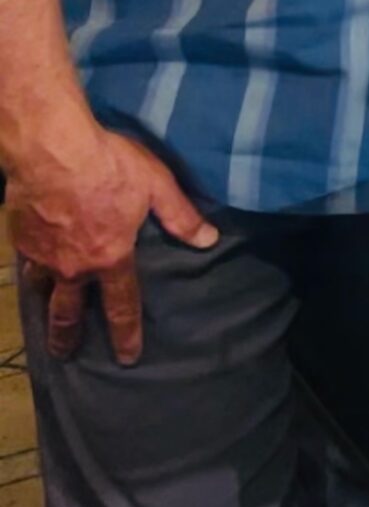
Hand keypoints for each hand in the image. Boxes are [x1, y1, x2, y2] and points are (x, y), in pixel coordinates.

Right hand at [9, 125, 216, 364]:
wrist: (52, 149)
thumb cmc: (109, 164)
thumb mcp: (156, 185)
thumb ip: (180, 216)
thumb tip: (209, 240)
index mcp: (110, 257)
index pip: (121, 306)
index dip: (126, 334)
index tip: (127, 357)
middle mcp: (74, 266)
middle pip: (69, 312)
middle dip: (68, 337)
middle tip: (66, 354)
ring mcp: (43, 255)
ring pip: (42, 289)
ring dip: (45, 304)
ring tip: (46, 314)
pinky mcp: (20, 238)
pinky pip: (25, 263)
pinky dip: (30, 269)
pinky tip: (32, 266)